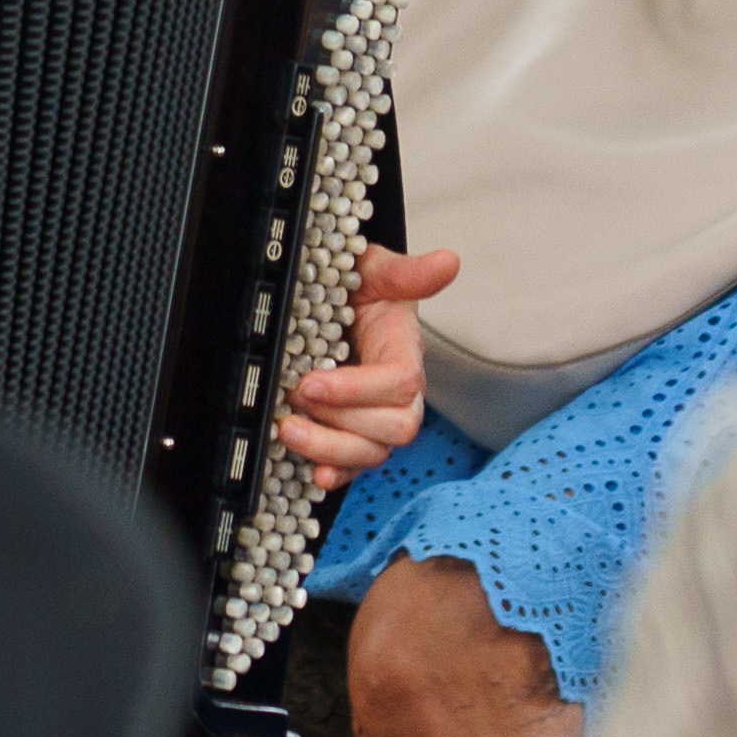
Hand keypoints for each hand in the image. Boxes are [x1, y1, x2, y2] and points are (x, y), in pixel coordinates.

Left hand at [283, 245, 460, 479]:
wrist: (347, 307)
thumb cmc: (364, 291)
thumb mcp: (378, 272)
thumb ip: (408, 272)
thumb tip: (447, 261)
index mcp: (406, 354)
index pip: (397, 383)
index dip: (356, 389)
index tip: (311, 381)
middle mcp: (399, 396)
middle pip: (392, 429)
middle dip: (340, 422)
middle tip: (295, 399)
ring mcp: (378, 420)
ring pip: (372, 453)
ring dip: (329, 449)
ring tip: (289, 430)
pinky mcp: (357, 437)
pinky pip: (355, 469)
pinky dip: (336, 475)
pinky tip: (314, 475)